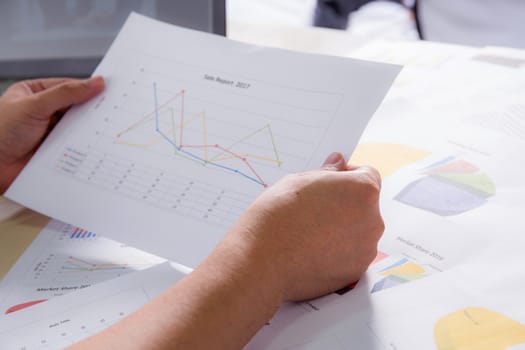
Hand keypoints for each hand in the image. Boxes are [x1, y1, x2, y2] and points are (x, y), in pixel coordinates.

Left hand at [0, 77, 104, 192]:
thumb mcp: (34, 105)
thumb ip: (66, 93)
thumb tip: (95, 83)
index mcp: (35, 93)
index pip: (68, 87)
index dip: (88, 88)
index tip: (109, 90)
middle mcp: (44, 112)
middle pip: (76, 108)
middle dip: (92, 111)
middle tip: (114, 111)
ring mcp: (50, 133)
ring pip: (78, 128)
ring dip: (89, 131)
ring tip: (107, 130)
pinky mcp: (56, 152)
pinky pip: (76, 147)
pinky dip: (86, 147)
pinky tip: (97, 146)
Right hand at [221, 151, 383, 301]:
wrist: (261, 263)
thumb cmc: (277, 217)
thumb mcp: (298, 181)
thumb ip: (326, 173)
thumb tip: (338, 164)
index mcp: (363, 190)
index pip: (367, 175)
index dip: (346, 177)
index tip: (327, 185)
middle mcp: (373, 220)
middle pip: (364, 206)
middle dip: (344, 204)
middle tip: (312, 210)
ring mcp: (366, 250)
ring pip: (357, 232)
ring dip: (341, 229)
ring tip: (308, 233)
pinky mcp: (355, 272)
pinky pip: (350, 255)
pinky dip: (336, 252)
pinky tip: (310, 251)